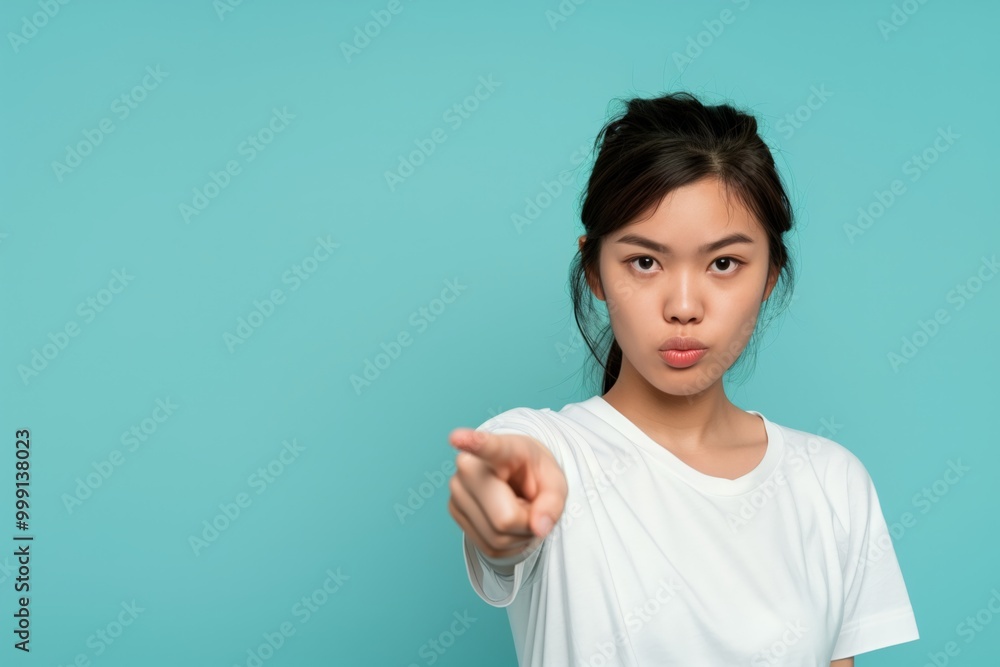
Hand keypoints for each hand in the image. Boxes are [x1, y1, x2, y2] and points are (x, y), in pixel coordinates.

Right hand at [447, 427, 567, 560]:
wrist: (515, 477)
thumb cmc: (534, 475)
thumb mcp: (555, 482)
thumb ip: (553, 502)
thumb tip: (538, 527)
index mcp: (502, 450)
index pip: (486, 446)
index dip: (472, 442)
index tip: (457, 437)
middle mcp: (469, 467)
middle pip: (505, 519)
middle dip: (527, 523)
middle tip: (530, 505)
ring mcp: (457, 490)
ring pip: (496, 538)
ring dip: (517, 535)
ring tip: (517, 510)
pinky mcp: (453, 511)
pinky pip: (488, 547)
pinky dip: (506, 543)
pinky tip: (505, 522)